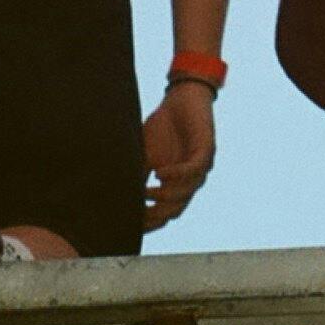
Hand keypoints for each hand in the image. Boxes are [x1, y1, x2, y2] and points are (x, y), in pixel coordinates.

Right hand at [142, 80, 217, 228]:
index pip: (165, 212)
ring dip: (165, 196)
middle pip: (176, 208)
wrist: (183, 98)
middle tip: (137, 216)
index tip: (131, 226)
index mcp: (176, 184)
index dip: (149, 222)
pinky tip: (160, 173)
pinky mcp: (206, 150)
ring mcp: (200, 167)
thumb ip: (138, 175)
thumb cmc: (164, 127)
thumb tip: (117, 196)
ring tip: (145, 193)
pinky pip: (194, 168)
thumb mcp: (145, 154)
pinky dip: (177, 174)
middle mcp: (190, 181)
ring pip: (186, 192)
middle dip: (156, 215)